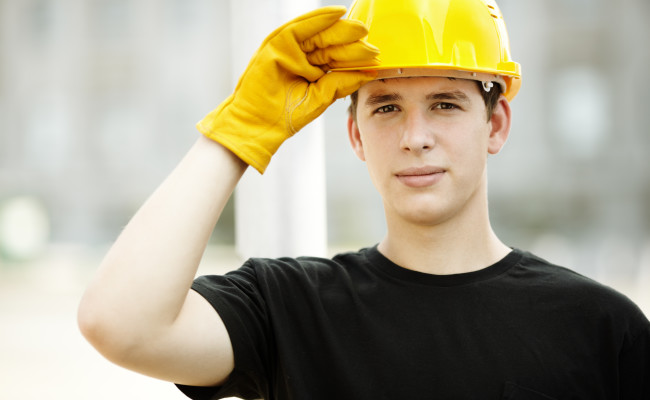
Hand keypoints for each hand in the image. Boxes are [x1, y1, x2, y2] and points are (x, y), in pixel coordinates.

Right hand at [197, 6, 378, 172]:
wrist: (259, 124)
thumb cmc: (285, 115)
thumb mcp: (320, 97)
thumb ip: (341, 82)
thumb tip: (367, 72)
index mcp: (312, 71)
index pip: (336, 59)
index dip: (355, 55)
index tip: (375, 56)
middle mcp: (302, 58)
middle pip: (330, 45)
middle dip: (351, 41)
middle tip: (371, 41)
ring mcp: (289, 49)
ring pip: (319, 34)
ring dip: (340, 29)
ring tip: (360, 28)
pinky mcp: (278, 43)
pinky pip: (302, 26)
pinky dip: (319, 18)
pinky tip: (338, 14)